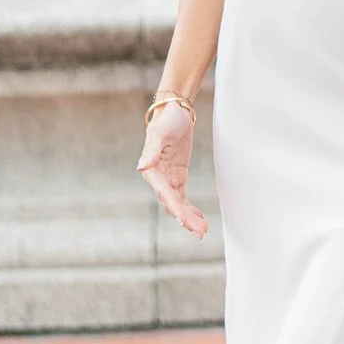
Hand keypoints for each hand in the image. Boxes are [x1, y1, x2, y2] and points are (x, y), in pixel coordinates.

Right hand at [137, 102, 207, 238]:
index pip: (163, 194)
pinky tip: (199, 218)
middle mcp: (157, 178)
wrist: (175, 111)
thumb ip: (151, 149)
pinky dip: (190, 208)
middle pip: (171, 203)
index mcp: (151, 170)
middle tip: (200, 232)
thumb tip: (141, 166)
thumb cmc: (167, 120)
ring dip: (188, 218)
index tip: (184, 221)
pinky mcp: (176, 176)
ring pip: (177, 204)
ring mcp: (167, 179)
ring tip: (202, 231)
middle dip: (185, 218)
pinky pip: (182, 197)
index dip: (175, 208)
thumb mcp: (160, 132)